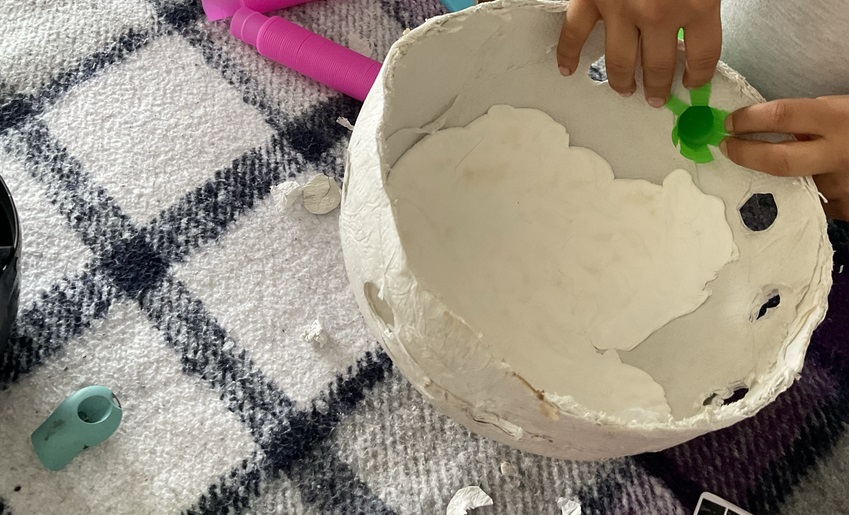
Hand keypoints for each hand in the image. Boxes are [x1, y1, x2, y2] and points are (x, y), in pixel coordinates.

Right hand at [557, 0, 721, 106]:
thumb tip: (698, 23)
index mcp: (697, 2)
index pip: (702, 57)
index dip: (699, 76)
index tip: (694, 82)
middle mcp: (659, 13)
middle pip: (659, 66)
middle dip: (659, 87)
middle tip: (657, 97)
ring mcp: (620, 9)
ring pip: (619, 62)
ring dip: (623, 81)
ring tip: (625, 90)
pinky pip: (575, 33)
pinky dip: (567, 53)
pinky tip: (567, 69)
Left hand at [721, 96, 848, 219]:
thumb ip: (819, 119)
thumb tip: (777, 126)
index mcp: (841, 120)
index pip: (780, 116)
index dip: (748, 118)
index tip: (730, 121)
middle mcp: (837, 156)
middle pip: (777, 159)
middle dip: (744, 153)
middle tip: (727, 146)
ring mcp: (840, 187)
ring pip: (794, 182)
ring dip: (783, 175)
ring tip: (779, 166)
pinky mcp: (845, 210)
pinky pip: (814, 199)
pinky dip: (808, 191)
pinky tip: (815, 184)